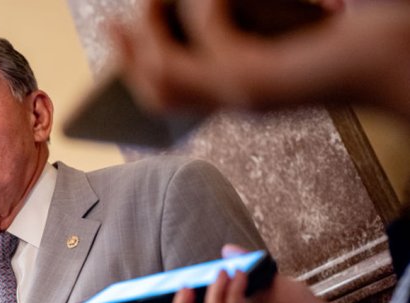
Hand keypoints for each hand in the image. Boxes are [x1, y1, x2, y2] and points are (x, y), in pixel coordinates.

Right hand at [110, 0, 351, 113]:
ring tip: (149, 4)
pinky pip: (205, 38)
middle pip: (155, 91)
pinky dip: (203, 6)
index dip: (133, 69)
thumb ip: (233, 35)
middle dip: (126, 57)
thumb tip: (185, 10)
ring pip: (164, 75)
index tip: (116, 36)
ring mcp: (242, 94)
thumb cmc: (345, 40)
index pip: (169, 94)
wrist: (399, 56)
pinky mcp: (255, 79)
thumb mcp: (276, 35)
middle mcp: (236, 102)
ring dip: (151, 34)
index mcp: (243, 94)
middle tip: (111, 24)